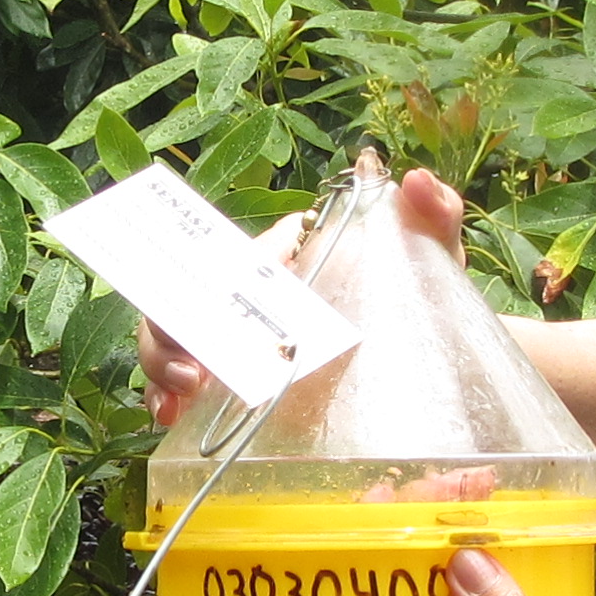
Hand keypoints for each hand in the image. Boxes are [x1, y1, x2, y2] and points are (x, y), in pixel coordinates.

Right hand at [134, 164, 468, 428]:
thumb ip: (434, 212)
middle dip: (167, 327)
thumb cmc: (423, 299)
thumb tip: (412, 181)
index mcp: (287, 259)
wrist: (435, 371)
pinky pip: (183, 386)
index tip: (206, 294)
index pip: (231, 254)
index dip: (205, 270)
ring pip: (174, 339)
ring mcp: (242, 344)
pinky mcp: (239, 387)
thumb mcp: (431, 255)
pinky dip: (165, 396)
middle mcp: (254, 297)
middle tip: (189, 371)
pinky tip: (170, 415)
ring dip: (161, 362)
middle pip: (184, 297)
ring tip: (180, 395)